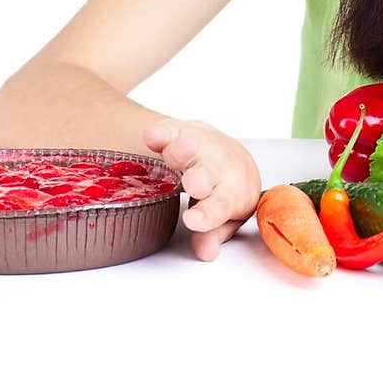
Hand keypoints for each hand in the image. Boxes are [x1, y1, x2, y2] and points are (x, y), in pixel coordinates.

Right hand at [142, 117, 261, 261]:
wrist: (230, 155)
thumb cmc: (225, 192)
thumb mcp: (224, 217)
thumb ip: (212, 234)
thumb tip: (206, 252)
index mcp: (231, 191)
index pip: (220, 205)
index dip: (207, 215)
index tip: (194, 221)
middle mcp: (218, 166)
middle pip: (209, 172)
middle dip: (201, 178)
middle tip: (195, 183)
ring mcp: (200, 146)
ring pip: (191, 146)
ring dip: (183, 148)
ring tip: (174, 147)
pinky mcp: (180, 131)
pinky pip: (170, 130)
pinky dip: (161, 133)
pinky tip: (152, 135)